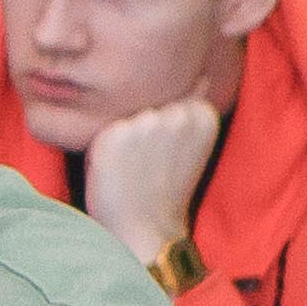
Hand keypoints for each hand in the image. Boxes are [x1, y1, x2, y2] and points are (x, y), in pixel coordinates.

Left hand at [79, 96, 228, 271]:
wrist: (146, 229)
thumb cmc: (166, 189)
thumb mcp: (191, 145)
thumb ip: (192, 109)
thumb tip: (200, 75)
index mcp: (202, 114)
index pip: (176, 94)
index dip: (165, 127)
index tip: (168, 154)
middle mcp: (176, 113)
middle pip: (148, 103)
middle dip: (143, 128)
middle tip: (147, 164)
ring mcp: (145, 122)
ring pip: (125, 114)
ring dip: (122, 136)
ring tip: (132, 167)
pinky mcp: (114, 133)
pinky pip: (103, 129)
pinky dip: (103, 147)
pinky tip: (117, 169)